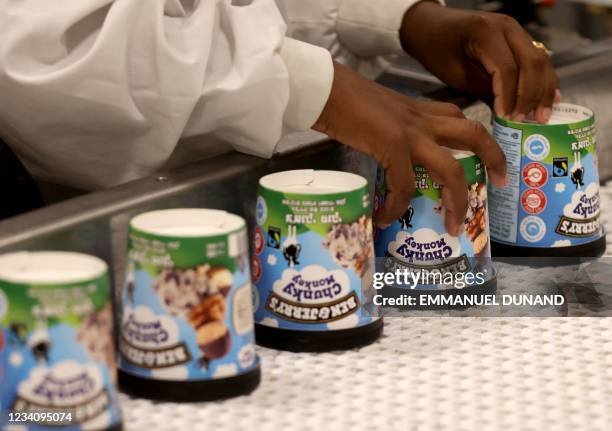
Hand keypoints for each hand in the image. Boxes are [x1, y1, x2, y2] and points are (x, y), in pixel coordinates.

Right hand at [313, 62, 506, 234]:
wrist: (325, 88)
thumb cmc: (343, 98)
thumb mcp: (380, 112)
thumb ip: (392, 129)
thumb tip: (388, 156)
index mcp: (420, 110)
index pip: (460, 119)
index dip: (478, 138)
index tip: (488, 159)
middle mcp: (423, 119)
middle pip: (474, 134)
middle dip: (493, 159)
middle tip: (500, 183)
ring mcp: (410, 133)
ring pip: (450, 168)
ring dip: (456, 200)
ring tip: (454, 225)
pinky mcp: (392, 145)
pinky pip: (404, 186)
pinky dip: (397, 206)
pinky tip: (385, 217)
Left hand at [400, 1, 559, 122]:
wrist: (429, 25)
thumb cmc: (435, 48)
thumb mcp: (454, 73)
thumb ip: (482, 90)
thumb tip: (505, 115)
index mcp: (486, 32)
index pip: (507, 69)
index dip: (510, 97)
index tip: (508, 119)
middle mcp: (507, 26)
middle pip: (531, 63)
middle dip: (533, 95)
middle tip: (532, 120)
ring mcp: (515, 29)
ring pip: (540, 61)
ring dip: (544, 89)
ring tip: (543, 115)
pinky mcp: (517, 36)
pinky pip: (537, 58)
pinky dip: (544, 79)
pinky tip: (550, 98)